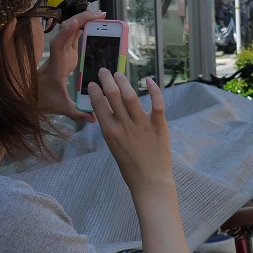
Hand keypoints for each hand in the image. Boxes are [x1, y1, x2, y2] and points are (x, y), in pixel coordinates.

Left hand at [37, 11, 105, 122]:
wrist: (30, 94)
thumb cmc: (44, 99)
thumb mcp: (61, 107)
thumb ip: (77, 113)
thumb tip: (94, 118)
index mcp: (57, 65)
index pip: (59, 45)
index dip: (68, 33)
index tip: (77, 22)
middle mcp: (59, 54)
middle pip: (68, 30)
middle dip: (83, 19)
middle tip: (102, 14)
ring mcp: (62, 52)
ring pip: (71, 30)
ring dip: (85, 20)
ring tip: (103, 16)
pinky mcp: (66, 53)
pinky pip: (75, 35)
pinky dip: (84, 27)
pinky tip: (96, 24)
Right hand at [89, 70, 172, 196]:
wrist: (150, 181)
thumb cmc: (131, 167)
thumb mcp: (114, 147)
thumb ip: (113, 129)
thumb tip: (109, 113)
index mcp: (110, 132)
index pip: (98, 105)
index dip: (95, 91)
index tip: (94, 83)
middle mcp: (124, 126)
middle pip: (113, 96)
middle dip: (106, 80)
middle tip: (104, 70)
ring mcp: (142, 125)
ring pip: (131, 97)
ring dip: (124, 82)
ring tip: (120, 74)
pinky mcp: (159, 126)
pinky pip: (157, 104)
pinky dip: (154, 90)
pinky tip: (149, 80)